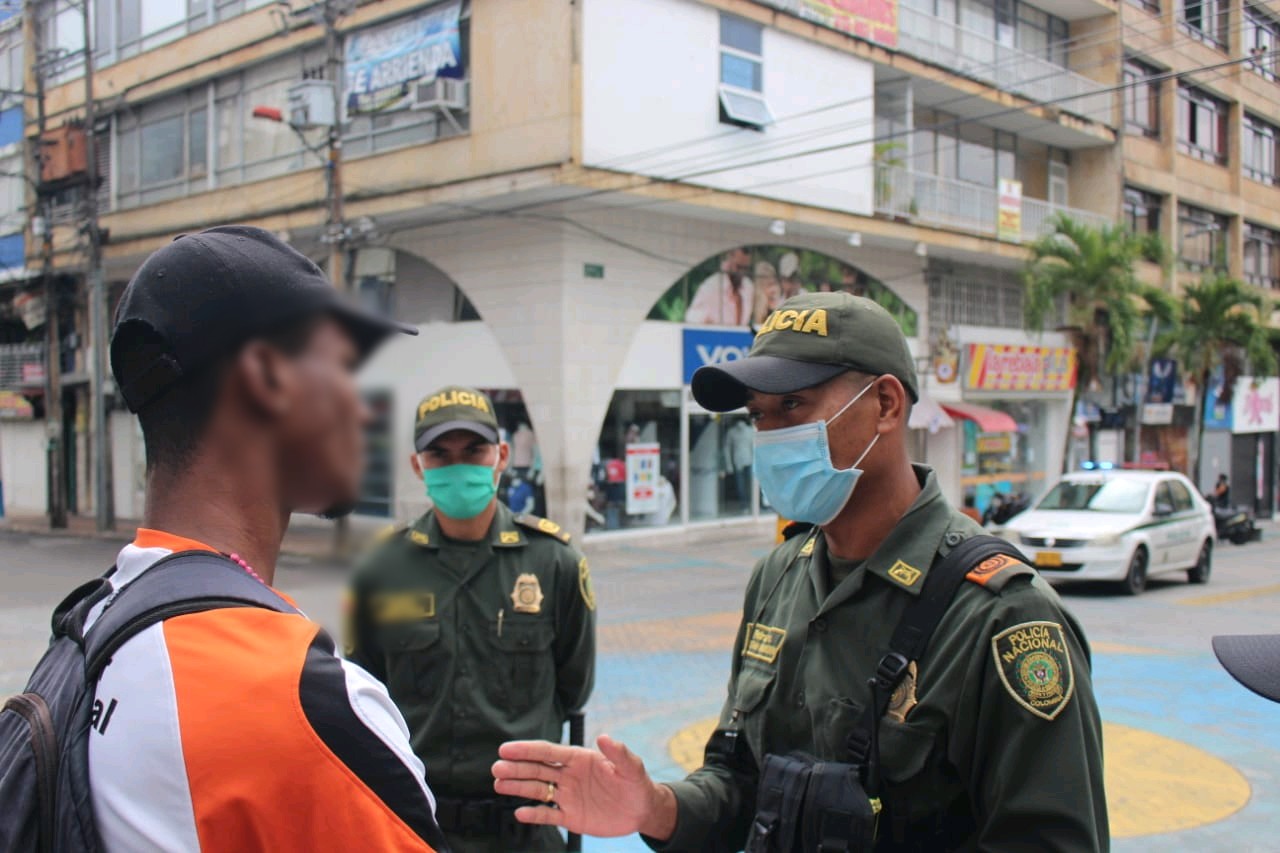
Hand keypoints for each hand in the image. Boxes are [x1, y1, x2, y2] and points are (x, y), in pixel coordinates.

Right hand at [492, 735, 676, 839]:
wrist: (642, 810)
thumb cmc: (636, 783)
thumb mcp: (631, 767)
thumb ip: (618, 753)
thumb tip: (603, 736)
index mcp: (579, 758)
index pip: (548, 752)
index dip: (527, 750)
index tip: (506, 749)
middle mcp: (569, 775)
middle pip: (537, 770)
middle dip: (516, 769)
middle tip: (496, 768)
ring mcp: (568, 796)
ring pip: (538, 790)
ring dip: (518, 787)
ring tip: (498, 784)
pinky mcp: (571, 816)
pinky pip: (548, 815)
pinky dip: (534, 815)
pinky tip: (519, 813)